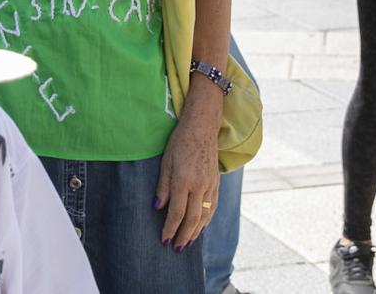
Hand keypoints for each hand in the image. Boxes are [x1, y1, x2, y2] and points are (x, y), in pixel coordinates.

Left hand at [156, 90, 222, 250]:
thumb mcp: (165, 161)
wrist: (202, 127)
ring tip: (187, 244)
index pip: (177, 212)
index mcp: (183, 180)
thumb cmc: (179, 142)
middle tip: (176, 249)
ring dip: (196, 232)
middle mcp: (199, 185)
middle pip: (192, 218)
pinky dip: (206, 220)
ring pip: (205, 215)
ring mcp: (210, 185)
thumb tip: (158, 208)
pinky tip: (201, 228)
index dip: (170, 228)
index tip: (164, 240)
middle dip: (183, 236)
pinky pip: (213, 207)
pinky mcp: (216, 183)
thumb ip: (163, 186)